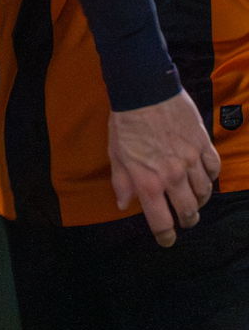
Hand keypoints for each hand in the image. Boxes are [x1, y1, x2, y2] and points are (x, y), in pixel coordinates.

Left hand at [108, 90, 221, 245]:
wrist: (143, 89)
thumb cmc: (125, 122)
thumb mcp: (115, 154)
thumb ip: (122, 182)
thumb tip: (124, 204)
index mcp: (148, 181)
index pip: (161, 221)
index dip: (165, 236)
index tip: (167, 240)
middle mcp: (172, 175)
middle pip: (188, 211)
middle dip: (187, 221)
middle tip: (184, 220)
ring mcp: (190, 160)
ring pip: (204, 192)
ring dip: (199, 201)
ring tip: (194, 200)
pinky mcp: (202, 144)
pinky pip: (213, 169)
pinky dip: (211, 177)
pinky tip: (204, 177)